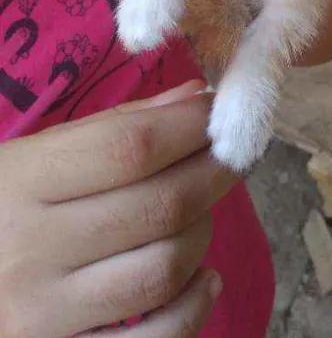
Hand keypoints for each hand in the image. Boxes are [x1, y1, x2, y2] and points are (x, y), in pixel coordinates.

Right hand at [0, 81, 236, 337]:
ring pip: (164, 269)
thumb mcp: (35, 155)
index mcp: (24, 181)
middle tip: (229, 157)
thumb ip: (117, 126)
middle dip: (214, 174)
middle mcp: (31, 249)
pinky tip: (205, 279)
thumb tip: (195, 97)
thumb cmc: (2, 208)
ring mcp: (45, 314)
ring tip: (201, 213)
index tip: (220, 112)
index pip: (132, 147)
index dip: (191, 126)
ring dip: (203, 233)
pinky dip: (194, 309)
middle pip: (160, 206)